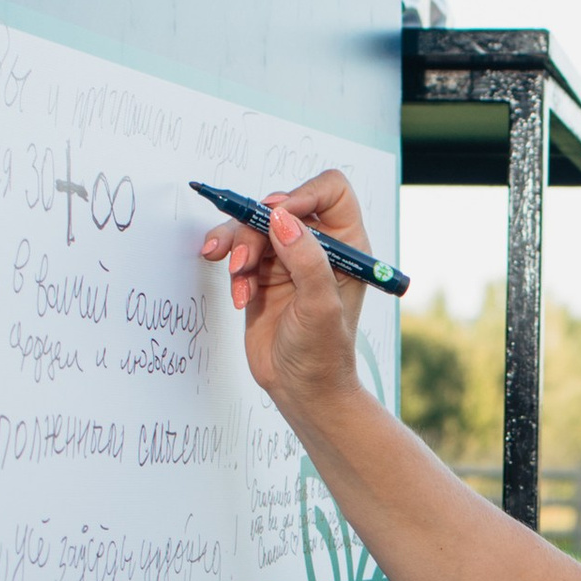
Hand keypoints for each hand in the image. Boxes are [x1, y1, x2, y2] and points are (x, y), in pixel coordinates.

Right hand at [199, 176, 369, 422]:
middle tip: (244, 259)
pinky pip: (239, 252)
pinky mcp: (263, 275)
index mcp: (346, 245)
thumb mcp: (320, 306)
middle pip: (280, 207)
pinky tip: (240, 297)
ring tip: (238, 278)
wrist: (301, 390)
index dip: (302, 194)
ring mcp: (288, 259)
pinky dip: (233, 270)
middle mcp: (318, 246)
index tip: (277, 215)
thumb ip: (305, 259)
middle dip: (256, 229)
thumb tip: (281, 218)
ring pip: (254, 228)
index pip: (330, 191)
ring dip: (239, 248)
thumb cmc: (324, 354)